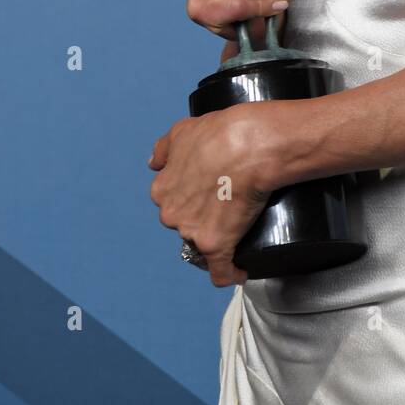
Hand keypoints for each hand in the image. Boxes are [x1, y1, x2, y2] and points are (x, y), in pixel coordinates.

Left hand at [148, 105, 280, 285]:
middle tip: (224, 205)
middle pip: (185, 225)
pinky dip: (230, 273)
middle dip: (200, 220)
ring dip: (216, 242)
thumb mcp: (182, 130)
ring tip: (237, 228)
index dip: (189, 200)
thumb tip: (154, 164)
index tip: (205, 196)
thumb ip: (164, 148)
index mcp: (162, 190)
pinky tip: (239, 271)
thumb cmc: (220, 134)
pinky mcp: (216, 247)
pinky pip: (221, 272)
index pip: (173, 203)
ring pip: (201, 246)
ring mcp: (192, 233)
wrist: (250, 146)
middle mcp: (172, 215)